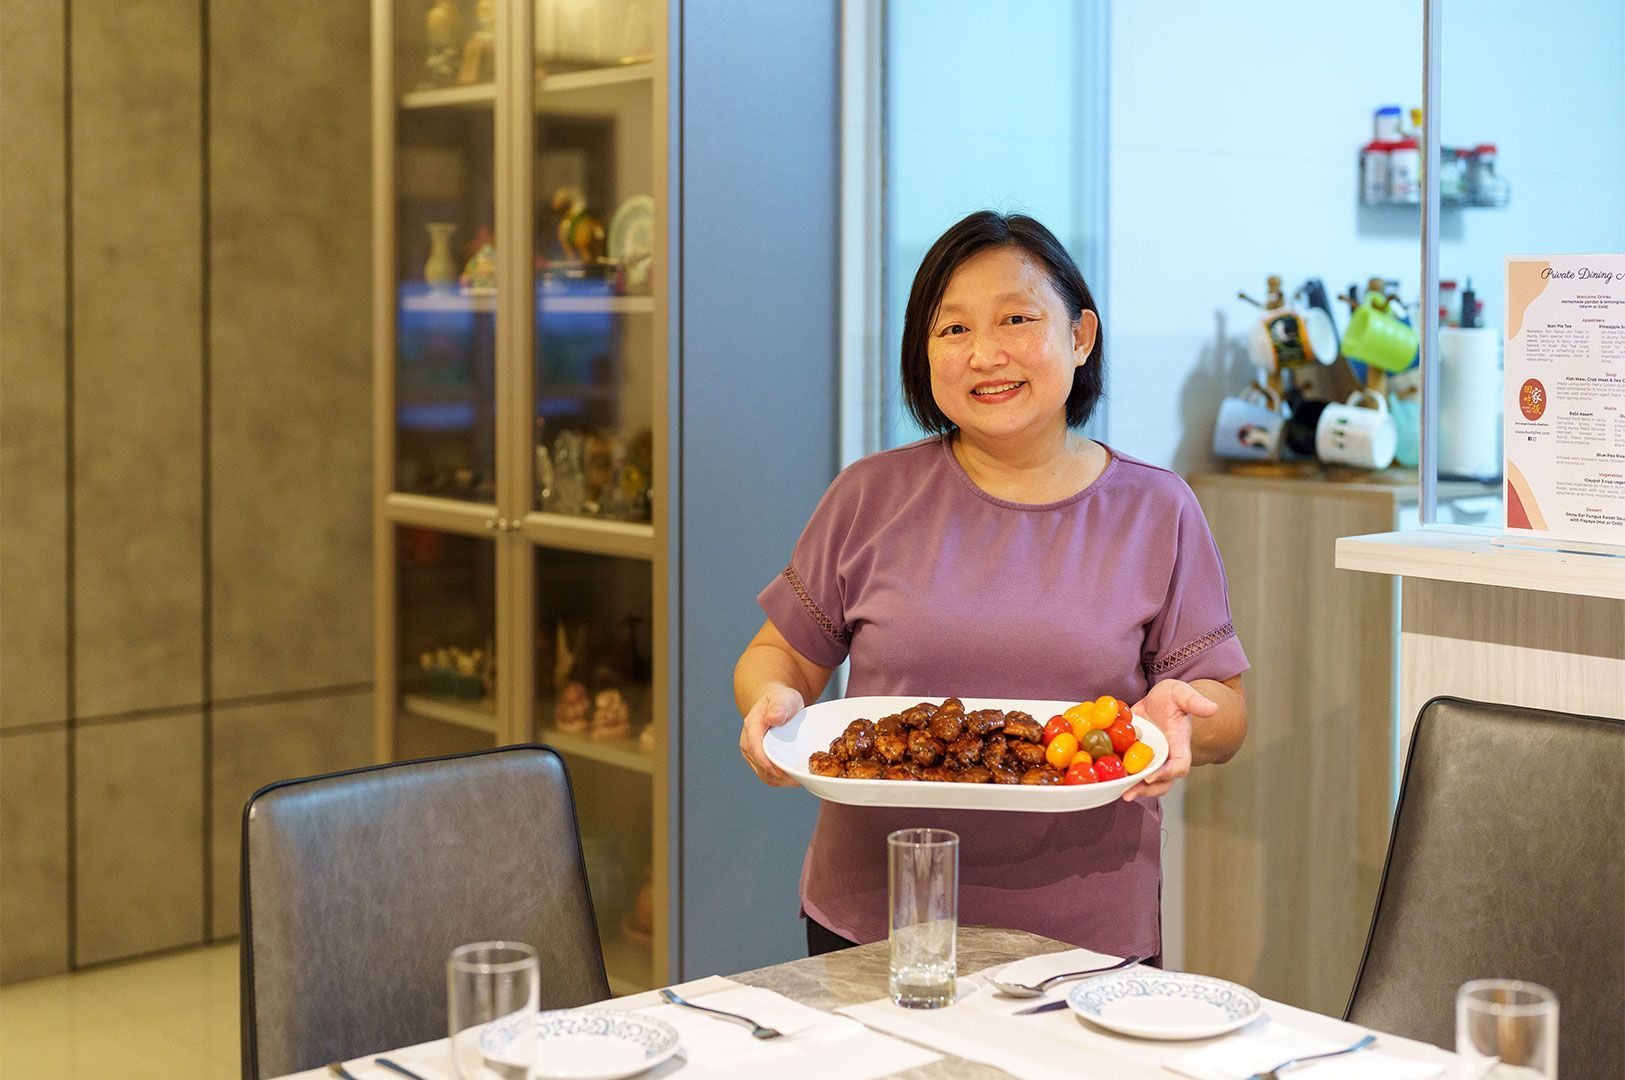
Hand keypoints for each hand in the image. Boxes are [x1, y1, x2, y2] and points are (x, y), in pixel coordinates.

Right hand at [739, 685, 804, 786]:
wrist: (777, 706)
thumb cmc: (781, 701)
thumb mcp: (784, 698)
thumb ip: (780, 707)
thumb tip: (774, 718)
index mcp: (752, 725)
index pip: (754, 747)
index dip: (766, 762)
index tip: (781, 771)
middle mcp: (748, 742)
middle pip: (760, 766)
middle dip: (779, 775)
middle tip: (799, 777)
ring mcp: (752, 754)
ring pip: (765, 775)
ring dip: (781, 780)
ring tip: (800, 778)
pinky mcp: (760, 762)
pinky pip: (769, 777)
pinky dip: (782, 780)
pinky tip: (795, 777)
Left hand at [1122, 679, 1216, 801]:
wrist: (1156, 699)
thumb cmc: (1172, 697)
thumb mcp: (1181, 692)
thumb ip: (1194, 700)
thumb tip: (1213, 708)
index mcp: (1179, 745)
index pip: (1179, 765)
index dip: (1167, 773)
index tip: (1151, 776)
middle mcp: (1165, 757)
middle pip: (1161, 782)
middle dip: (1146, 790)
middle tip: (1128, 793)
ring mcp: (1149, 759)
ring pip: (1143, 781)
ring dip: (1130, 787)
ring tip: (1114, 789)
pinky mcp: (1133, 757)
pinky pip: (1126, 769)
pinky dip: (1115, 774)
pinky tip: (1100, 775)